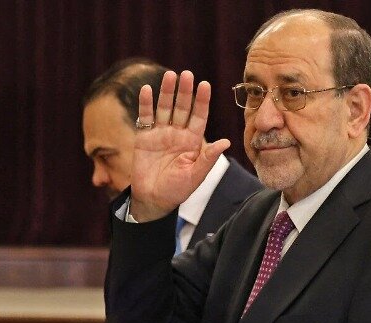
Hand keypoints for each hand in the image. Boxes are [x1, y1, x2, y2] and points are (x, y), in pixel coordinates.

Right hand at [130, 70, 230, 221]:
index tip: (205, 85)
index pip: (199, 116)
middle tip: (187, 74)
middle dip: (185, 91)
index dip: (202, 101)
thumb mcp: (196, 176)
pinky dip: (145, 104)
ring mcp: (161, 134)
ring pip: (164, 108)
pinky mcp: (144, 137)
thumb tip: (226, 142)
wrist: (153, 200)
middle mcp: (178, 133)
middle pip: (182, 107)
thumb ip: (208, 158)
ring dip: (167, 92)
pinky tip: (146, 90)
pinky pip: (145, 117)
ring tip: (169, 75)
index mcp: (193, 141)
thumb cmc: (177, 190)